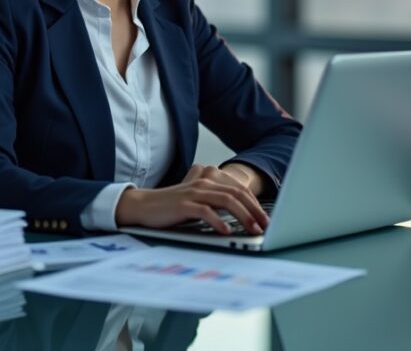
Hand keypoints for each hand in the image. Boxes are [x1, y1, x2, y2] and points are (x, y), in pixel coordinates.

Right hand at [114, 164, 269, 235]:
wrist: (143, 206)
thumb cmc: (172, 207)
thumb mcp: (197, 201)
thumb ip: (215, 203)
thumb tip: (241, 218)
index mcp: (209, 179)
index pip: (239, 189)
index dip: (255, 203)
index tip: (265, 219)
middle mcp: (204, 182)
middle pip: (237, 193)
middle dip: (255, 210)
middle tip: (266, 226)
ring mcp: (194, 192)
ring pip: (226, 201)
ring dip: (244, 216)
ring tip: (253, 229)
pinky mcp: (183, 204)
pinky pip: (206, 211)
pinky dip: (219, 221)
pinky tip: (227, 231)